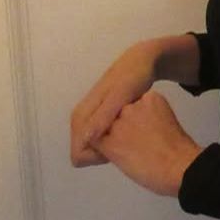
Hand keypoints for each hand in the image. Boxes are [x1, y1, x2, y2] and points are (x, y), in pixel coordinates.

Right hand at [70, 41, 159, 166]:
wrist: (141, 60)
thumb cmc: (133, 78)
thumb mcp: (121, 96)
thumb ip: (103, 116)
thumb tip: (85, 139)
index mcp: (82, 114)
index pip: (79, 152)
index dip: (97, 159)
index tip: (119, 152)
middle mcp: (81, 116)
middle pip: (83, 150)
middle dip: (102, 154)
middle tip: (127, 144)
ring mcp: (89, 115)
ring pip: (91, 144)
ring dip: (107, 148)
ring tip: (129, 139)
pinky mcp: (99, 114)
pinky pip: (99, 137)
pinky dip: (112, 140)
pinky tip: (128, 133)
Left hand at [88, 89, 203, 196]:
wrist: (180, 167)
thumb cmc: (180, 150)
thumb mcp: (166, 122)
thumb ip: (148, 118)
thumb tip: (135, 129)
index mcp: (151, 98)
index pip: (132, 105)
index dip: (136, 120)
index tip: (145, 131)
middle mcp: (132, 105)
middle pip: (117, 114)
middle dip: (122, 128)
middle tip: (135, 144)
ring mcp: (119, 122)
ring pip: (104, 127)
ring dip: (111, 139)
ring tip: (128, 154)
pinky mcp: (109, 141)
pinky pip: (95, 142)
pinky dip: (101, 151)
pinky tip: (117, 158)